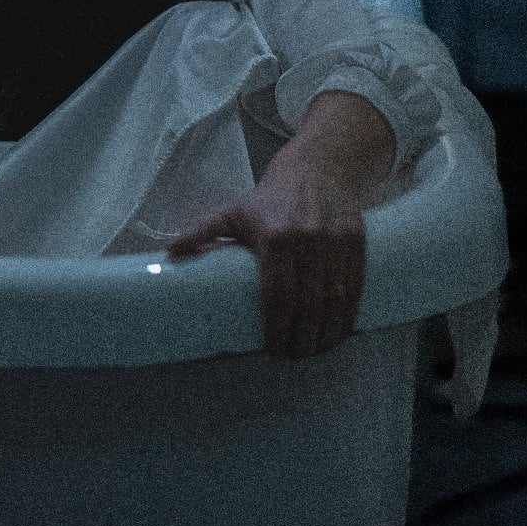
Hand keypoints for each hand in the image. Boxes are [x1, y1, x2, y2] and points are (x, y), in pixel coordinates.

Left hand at [164, 147, 366, 359]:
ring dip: (327, 332)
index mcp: (275, 236)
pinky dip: (349, 314)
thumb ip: (202, 233)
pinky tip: (339, 333)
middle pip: (308, 301)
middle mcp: (308, 239)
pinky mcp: (357, 242)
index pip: (278, 292)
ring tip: (315, 352)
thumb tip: (169, 253)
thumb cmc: (270, 198)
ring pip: (335, 297)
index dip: (277, 326)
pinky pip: (356, 285)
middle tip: (294, 357)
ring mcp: (336, 241)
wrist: (317, 168)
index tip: (273, 350)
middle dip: (302, 337)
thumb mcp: (233, 212)